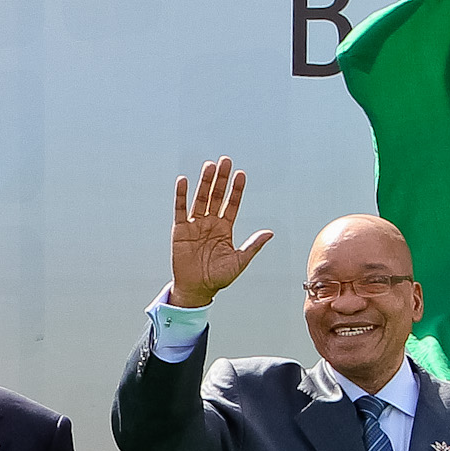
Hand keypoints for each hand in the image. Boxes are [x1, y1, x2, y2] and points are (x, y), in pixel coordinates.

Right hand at [170, 157, 274, 308]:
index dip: (236, 190)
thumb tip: (270, 232)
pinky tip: (183, 181)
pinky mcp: (180, 230)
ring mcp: (195, 225)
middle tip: (225, 161)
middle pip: (216, 196)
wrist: (197, 289)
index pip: (232, 204)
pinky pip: (180, 209)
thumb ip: (253, 245)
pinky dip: (181, 195)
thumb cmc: (219, 278)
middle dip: (221, 179)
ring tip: (209, 166)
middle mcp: (210, 223)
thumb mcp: (239, 261)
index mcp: (225, 228)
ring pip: (201, 198)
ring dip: (205, 182)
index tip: (241, 174)